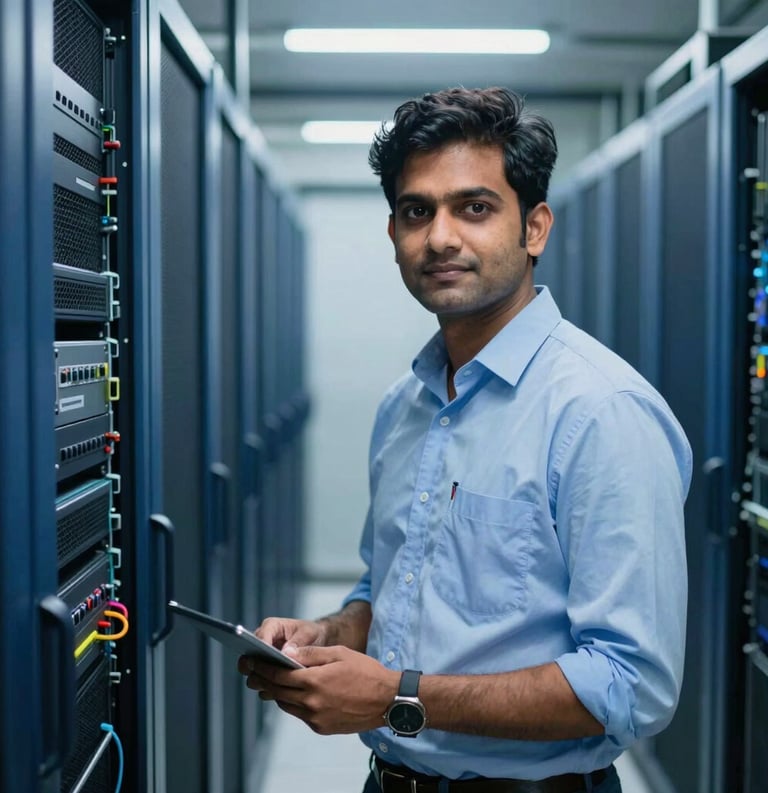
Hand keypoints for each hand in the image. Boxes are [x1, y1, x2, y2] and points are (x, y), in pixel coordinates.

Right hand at [236, 616, 326, 680]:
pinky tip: (278, 691)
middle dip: (255, 667)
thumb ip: (298, 641)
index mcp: (270, 627)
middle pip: (248, 657)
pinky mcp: (265, 673)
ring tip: (274, 685)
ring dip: (260, 680)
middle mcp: (261, 642)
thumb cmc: (310, 633)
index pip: (259, 637)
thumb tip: (286, 653)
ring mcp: (261, 659)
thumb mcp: (308, 633)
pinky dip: (267, 688)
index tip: (269, 657)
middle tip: (267, 674)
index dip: (262, 648)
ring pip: (251, 673)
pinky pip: (260, 683)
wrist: (315, 642)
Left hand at [239, 645, 399, 734]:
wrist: (387, 700)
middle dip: (263, 681)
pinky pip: (300, 715)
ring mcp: (316, 718)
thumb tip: (286, 653)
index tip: (251, 662)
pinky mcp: (322, 728)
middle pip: (278, 692)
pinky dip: (293, 704)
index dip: (262, 668)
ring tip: (268, 683)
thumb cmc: (366, 672)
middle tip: (252, 673)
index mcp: (315, 682)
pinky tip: (291, 695)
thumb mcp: (339, 654)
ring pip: (286, 705)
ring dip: (276, 694)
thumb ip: (311, 655)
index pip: (278, 675)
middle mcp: (312, 703)